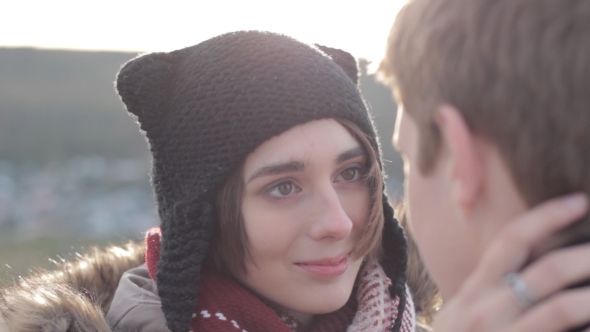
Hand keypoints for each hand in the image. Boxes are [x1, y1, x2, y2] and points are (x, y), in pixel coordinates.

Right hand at [432, 194, 589, 331]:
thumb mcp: (463, 310)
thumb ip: (490, 285)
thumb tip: (536, 254)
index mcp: (475, 290)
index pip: (511, 240)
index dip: (546, 216)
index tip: (579, 201)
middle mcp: (488, 311)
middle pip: (546, 270)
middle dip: (587, 254)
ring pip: (565, 307)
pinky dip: (584, 325)